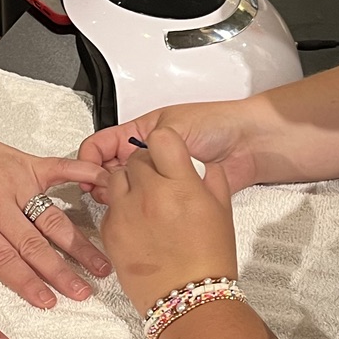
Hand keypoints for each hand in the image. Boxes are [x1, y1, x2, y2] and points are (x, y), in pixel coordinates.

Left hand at [0, 120, 107, 307]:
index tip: (47, 300)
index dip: (27, 282)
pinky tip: (106, 185)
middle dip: (61, 272)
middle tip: (82, 292)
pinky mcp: (28, 164)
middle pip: (35, 245)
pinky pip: (61, 169)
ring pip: (53, 218)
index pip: (4, 258)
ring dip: (78, 243)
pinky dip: (84, 174)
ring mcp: (18, 182)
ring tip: (100, 264)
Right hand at [77, 99, 269, 192]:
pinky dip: (142, 210)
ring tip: (120, 201)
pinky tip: (140, 213)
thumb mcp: (174, 127)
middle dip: (102, 180)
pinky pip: (151, 206)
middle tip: (103, 190)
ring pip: (128, 192)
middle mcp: (148, 157)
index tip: (88, 173)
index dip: (91, 158)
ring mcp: (160, 178)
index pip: (103, 144)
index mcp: (142, 133)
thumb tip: (122, 164)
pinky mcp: (173, 197)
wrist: (251, 144)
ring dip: (120, 197)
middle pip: (111, 171)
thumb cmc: (218, 125)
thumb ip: (146, 145)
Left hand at [92, 129, 238, 315]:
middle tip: (160, 185)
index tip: (167, 155)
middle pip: (136, 159)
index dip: (164, 145)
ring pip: (116, 178)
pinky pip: (109, 206)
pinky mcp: (109, 232)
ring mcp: (126, 213)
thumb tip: (200, 165)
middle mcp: (150, 194)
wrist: (188, 300)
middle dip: (147, 167)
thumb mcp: (222, 211)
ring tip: (145, 204)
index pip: (161, 138)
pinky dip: (120, 209)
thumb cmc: (209, 259)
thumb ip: (211, 179)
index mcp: (181, 185)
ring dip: (129, 185)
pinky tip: (138, 226)